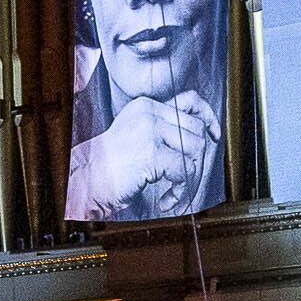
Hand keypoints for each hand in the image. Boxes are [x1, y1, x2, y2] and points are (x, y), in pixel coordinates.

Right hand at [76, 89, 219, 218]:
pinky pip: (185, 170)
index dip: (208, 118)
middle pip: (197, 129)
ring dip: (191, 178)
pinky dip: (182, 190)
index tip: (215, 135)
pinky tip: (168, 199)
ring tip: (177, 192)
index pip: (190, 100)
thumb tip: (200, 135)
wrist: (84, 184)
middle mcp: (148, 113)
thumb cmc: (108, 170)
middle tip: (188, 181)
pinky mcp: (151, 152)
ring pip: (196, 149)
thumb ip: (164, 132)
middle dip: (199, 160)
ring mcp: (149, 130)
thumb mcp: (138, 140)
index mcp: (146, 106)